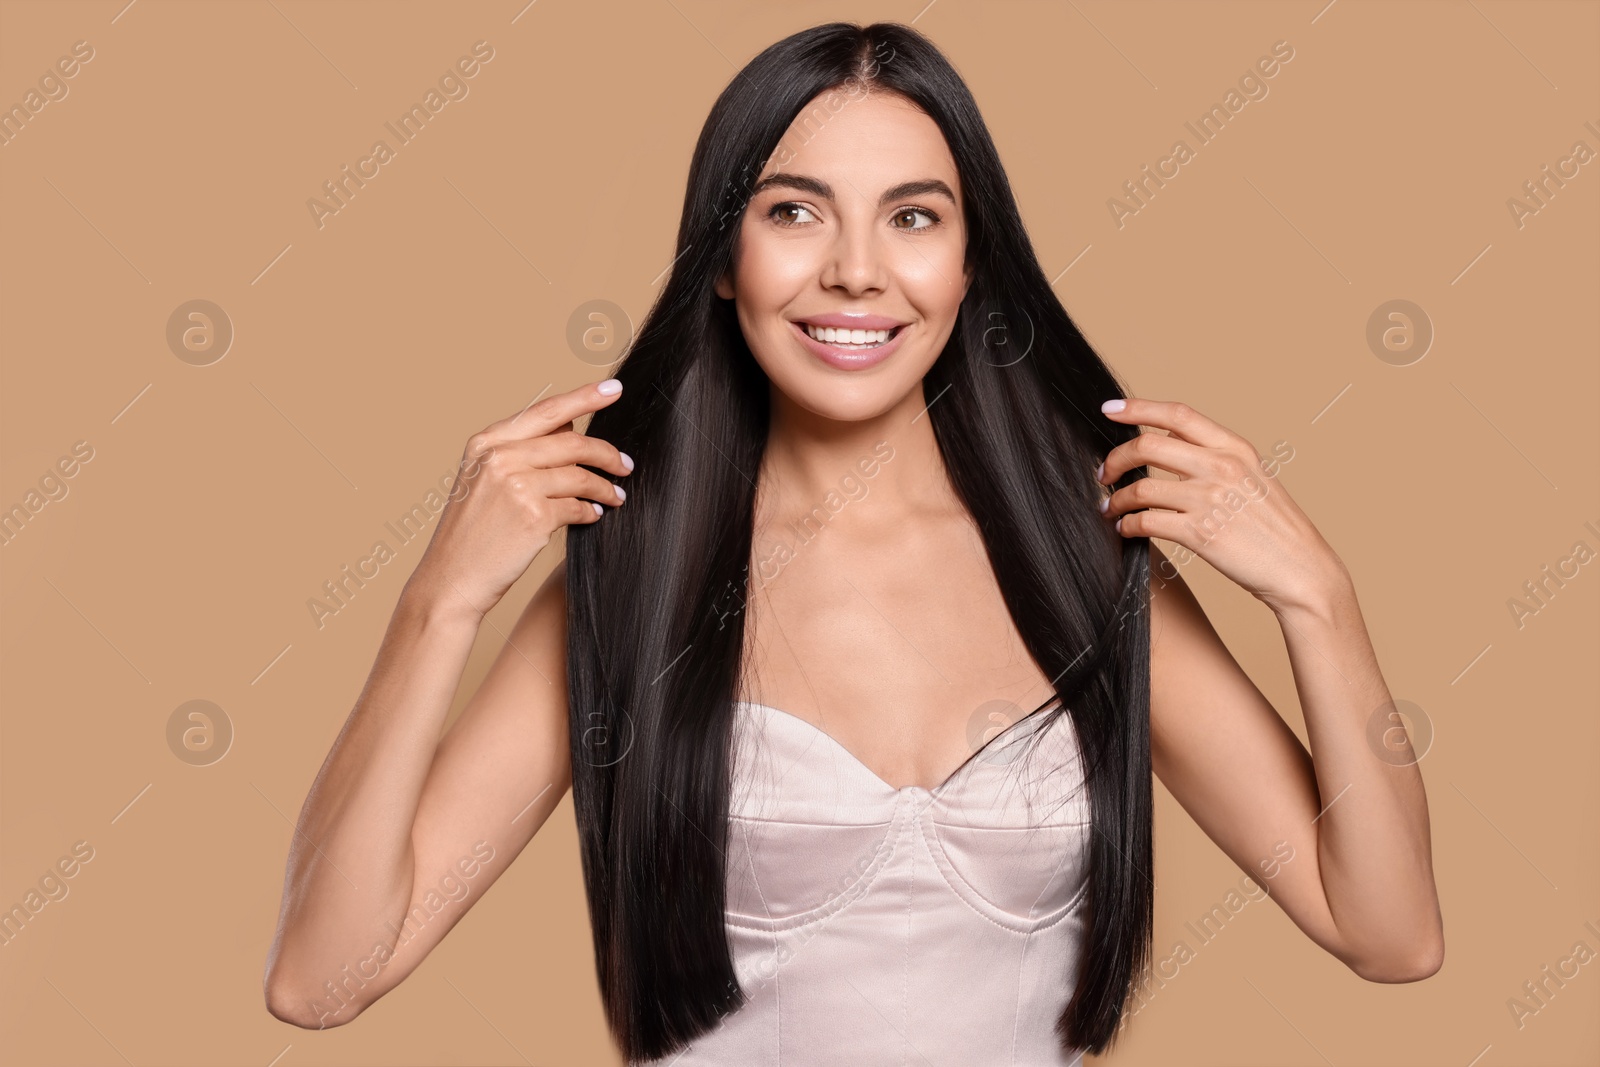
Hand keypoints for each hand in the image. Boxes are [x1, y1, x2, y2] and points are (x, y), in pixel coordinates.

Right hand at [408, 379, 632, 615]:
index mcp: (487, 442)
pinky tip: (593, 516)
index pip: (546, 411)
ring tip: (615, 496)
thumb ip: (522, 450)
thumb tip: (571, 427)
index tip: (614, 390)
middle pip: (573, 443)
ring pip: (581, 476)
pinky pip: (578, 507)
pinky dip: (591, 512)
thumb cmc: (471, 532)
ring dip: (605, 487)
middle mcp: (500, 457)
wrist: (451, 579)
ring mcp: (517, 485)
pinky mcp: (534, 516)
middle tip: (626, 465)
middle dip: (607, 453)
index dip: (585, 398)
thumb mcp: (483, 478)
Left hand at [1095, 397, 1346, 614]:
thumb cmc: (1275, 527)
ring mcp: (1210, 499)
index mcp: (1235, 448)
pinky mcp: (1200, 534)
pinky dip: (1127, 525)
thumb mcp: (1253, 477)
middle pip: (1148, 445)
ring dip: (1115, 499)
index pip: (1177, 415)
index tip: (1109, 410)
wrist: (1302, 569)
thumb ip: (1216, 460)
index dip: (1138, 408)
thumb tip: (1169, 451)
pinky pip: (1145, 522)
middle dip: (1116, 459)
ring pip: (1140, 488)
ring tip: (1109, 508)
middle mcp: (1221, 467)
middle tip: (1104, 474)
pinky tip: (1126, 530)